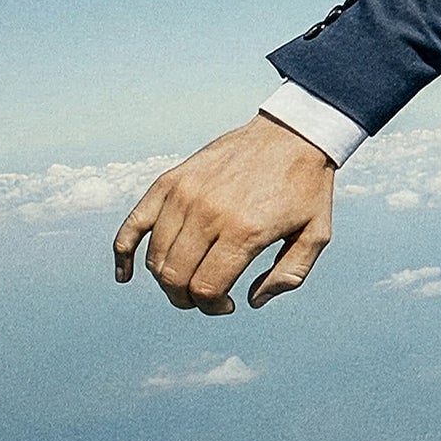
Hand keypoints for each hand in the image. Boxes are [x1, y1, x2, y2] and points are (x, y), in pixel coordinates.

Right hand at [113, 114, 335, 313]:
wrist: (293, 133)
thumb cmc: (307, 187)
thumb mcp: (317, 234)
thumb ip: (289, 275)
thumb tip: (251, 301)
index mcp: (245, 230)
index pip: (206, 288)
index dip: (212, 307)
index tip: (227, 304)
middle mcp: (209, 213)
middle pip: (174, 278)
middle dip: (186, 299)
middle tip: (205, 297)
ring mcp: (186, 194)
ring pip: (156, 257)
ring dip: (166, 279)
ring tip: (189, 279)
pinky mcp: (172, 180)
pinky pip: (134, 223)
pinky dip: (124, 252)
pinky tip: (126, 275)